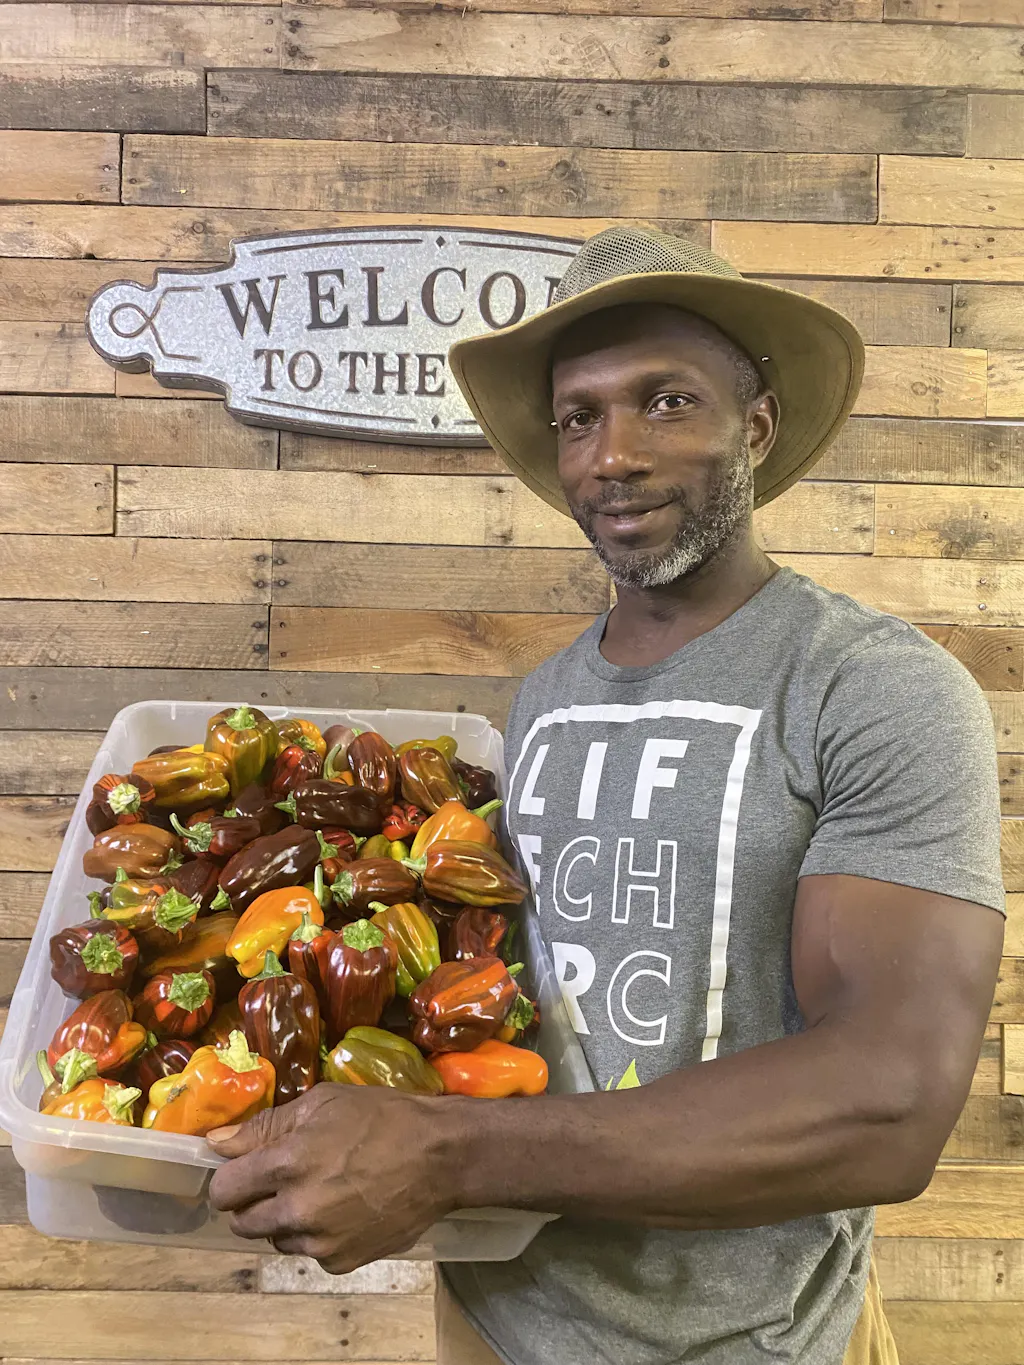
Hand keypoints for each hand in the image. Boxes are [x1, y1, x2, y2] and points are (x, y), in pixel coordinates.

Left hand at [207, 1083, 456, 1273]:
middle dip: (255, 1201)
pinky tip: (345, 1208)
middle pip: (242, 1223)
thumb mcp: (322, 1102)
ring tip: (322, 1191)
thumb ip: (265, 1126)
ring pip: (276, 1239)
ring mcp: (320, 1242)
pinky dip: (318, 1235)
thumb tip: (215, 1144)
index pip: (223, 1191)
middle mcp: (296, 1210)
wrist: (441, 1156)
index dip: (231, 1178)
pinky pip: (310, 1252)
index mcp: (286, 1164)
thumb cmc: (381, 1117)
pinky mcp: (342, 1261)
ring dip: (286, 1220)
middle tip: (286, 1179)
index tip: (247, 1169)